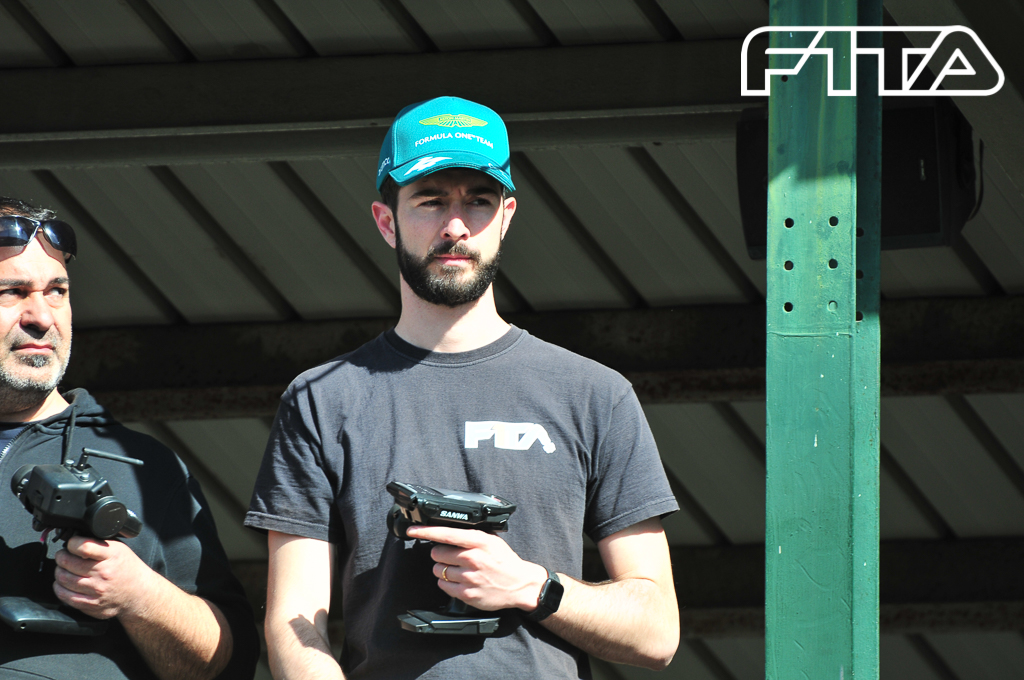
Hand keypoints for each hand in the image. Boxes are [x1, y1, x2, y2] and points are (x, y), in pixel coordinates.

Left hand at [53, 535, 152, 619]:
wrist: (139, 593)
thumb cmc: (127, 569)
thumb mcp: (119, 549)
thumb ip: (99, 544)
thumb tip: (77, 540)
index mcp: (112, 556)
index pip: (84, 547)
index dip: (72, 543)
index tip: (71, 544)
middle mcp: (103, 573)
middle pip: (68, 563)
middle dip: (61, 557)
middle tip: (62, 555)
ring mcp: (96, 590)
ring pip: (64, 579)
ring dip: (59, 572)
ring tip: (63, 569)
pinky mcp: (90, 604)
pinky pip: (65, 596)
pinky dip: (59, 588)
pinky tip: (64, 584)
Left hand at [405, 525, 547, 611]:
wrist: (520, 585)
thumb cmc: (505, 561)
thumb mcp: (491, 540)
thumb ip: (470, 535)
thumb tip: (447, 531)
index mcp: (479, 542)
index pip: (446, 534)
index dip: (426, 531)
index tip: (412, 530)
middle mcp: (473, 558)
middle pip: (437, 553)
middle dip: (440, 554)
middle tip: (451, 556)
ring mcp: (470, 577)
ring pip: (438, 570)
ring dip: (443, 569)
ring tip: (458, 569)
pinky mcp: (467, 594)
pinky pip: (443, 586)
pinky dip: (447, 582)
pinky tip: (459, 580)